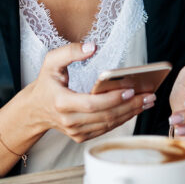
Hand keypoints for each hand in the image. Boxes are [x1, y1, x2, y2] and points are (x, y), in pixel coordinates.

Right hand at [23, 42, 155, 142]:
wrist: (34, 110)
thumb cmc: (46, 83)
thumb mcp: (51, 62)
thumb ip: (70, 51)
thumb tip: (92, 47)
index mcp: (61, 102)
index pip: (91, 104)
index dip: (112, 99)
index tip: (131, 90)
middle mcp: (68, 120)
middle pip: (105, 116)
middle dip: (130, 106)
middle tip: (149, 96)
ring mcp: (75, 131)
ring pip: (108, 124)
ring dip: (130, 113)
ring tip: (148, 101)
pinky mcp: (81, 136)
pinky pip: (106, 128)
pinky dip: (122, 119)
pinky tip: (135, 109)